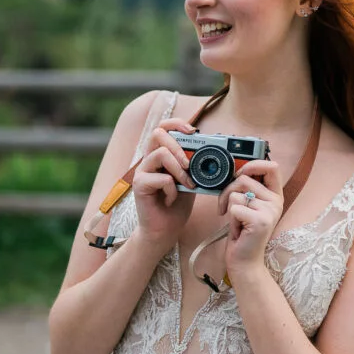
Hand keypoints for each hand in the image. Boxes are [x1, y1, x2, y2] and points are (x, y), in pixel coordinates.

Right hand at [132, 117, 198, 253]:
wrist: (165, 230)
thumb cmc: (177, 205)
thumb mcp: (191, 180)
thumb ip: (196, 165)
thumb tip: (214, 150)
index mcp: (161, 155)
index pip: (164, 127)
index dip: (177, 123)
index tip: (194, 131)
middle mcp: (149, 160)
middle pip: (158, 133)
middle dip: (178, 145)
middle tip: (189, 164)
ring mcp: (142, 171)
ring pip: (160, 153)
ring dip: (179, 169)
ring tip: (187, 184)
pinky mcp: (139, 185)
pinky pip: (161, 178)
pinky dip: (173, 189)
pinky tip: (172, 200)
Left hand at [218, 160, 283, 280]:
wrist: (244, 260)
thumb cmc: (243, 232)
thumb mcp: (249, 205)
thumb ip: (248, 188)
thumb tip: (237, 168)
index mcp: (275, 195)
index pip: (272, 167)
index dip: (254, 164)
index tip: (240, 173)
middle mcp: (276, 202)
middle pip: (245, 178)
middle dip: (228, 190)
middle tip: (226, 205)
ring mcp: (270, 211)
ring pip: (236, 193)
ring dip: (228, 206)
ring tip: (235, 220)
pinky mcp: (260, 221)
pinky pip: (234, 207)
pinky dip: (229, 218)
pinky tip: (238, 228)